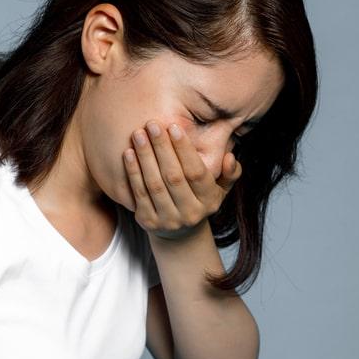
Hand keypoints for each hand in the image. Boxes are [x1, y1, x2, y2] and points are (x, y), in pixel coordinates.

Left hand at [124, 119, 241, 239]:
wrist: (179, 234)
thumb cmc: (199, 200)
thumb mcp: (220, 189)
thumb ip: (230, 173)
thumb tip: (230, 157)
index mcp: (209, 201)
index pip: (196, 173)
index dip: (184, 150)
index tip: (174, 127)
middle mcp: (190, 213)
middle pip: (173, 177)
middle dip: (162, 148)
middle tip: (152, 124)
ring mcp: (168, 220)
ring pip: (154, 184)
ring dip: (145, 157)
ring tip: (138, 134)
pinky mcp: (147, 222)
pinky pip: (139, 193)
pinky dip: (133, 172)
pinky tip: (128, 153)